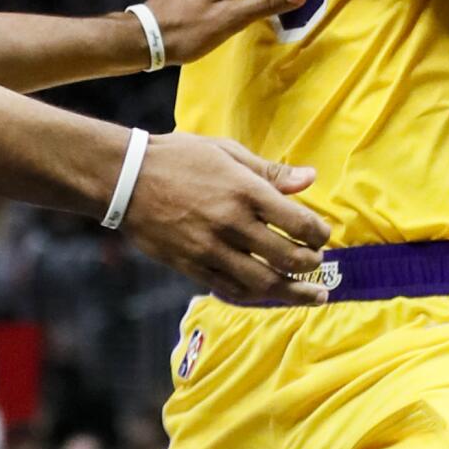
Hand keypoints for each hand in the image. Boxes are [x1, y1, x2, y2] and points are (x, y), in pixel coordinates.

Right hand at [123, 132, 331, 304]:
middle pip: (287, 257)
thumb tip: (311, 179)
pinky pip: (231, 290)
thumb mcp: (227, 152)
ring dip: (294, 292)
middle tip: (319, 265)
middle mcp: (231, 223)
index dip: (318, 233)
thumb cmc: (179, 158)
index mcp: (244, 190)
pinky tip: (270, 295)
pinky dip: (256, 296)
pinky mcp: (191, 266)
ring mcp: (210, 249)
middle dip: (311, 265)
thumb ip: (270, 171)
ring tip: (312, 295)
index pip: (298, 222)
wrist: (126, 178)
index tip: (322, 235)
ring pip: (263, 283)